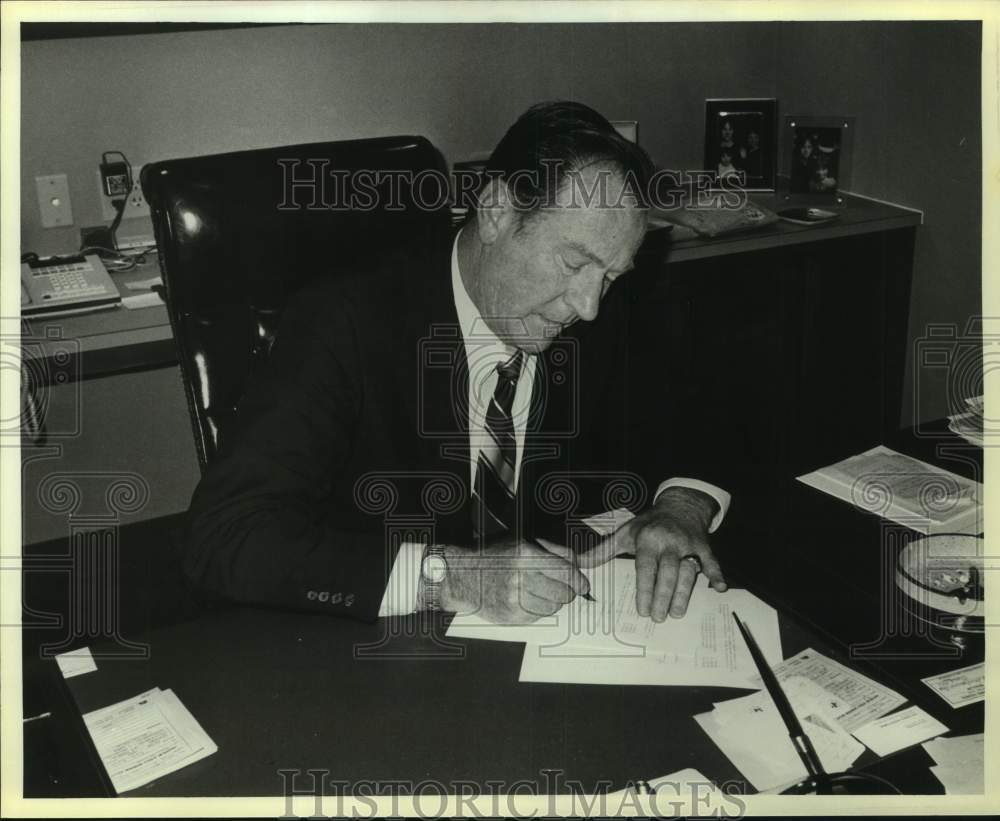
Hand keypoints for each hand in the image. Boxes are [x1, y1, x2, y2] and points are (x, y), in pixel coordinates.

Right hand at [439, 535, 589, 623]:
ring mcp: (515, 600)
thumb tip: (581, 564)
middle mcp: (521, 578)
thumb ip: (555, 551)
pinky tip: (527, 599)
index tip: (583, 584)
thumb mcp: (524, 543)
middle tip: (559, 585)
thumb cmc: (496, 557)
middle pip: (563, 593)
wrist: (464, 576)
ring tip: (538, 591)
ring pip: (554, 607)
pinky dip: (539, 610)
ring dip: (553, 601)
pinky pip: (540, 617)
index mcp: (525, 555)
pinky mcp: (511, 617)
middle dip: (567, 590)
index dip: (579, 580)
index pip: (565, 572)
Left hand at [572, 488, 726, 621]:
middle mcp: (669, 543)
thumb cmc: (648, 524)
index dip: (644, 589)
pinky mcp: (704, 547)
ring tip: (677, 613)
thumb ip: (602, 551)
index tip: (641, 609)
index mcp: (648, 540)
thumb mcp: (624, 534)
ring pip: (688, 572)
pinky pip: (712, 562)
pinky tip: (719, 588)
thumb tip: (578, 563)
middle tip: (658, 617)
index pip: (646, 567)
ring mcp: (689, 545)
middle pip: (667, 573)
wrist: (679, 506)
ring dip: (684, 593)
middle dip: (663, 596)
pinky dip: (717, 574)